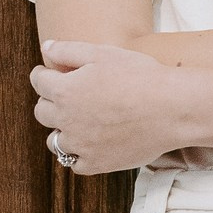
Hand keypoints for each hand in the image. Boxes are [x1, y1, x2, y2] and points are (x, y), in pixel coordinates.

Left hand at [33, 40, 186, 174]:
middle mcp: (67, 120)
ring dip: (62, 130)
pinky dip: (79, 153)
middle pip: (42, 112)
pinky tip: (92, 143)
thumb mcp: (105, 54)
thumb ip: (69, 50)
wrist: (174, 109)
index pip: (39, 82)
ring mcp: (80, 145)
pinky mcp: (96, 163)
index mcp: (65, 90)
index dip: (44, 75)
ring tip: (80, 122)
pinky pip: (75, 162)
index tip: (51, 74)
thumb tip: (46, 48)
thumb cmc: (143, 77)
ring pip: (55, 140)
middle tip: (69, 96)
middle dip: (50, 101)